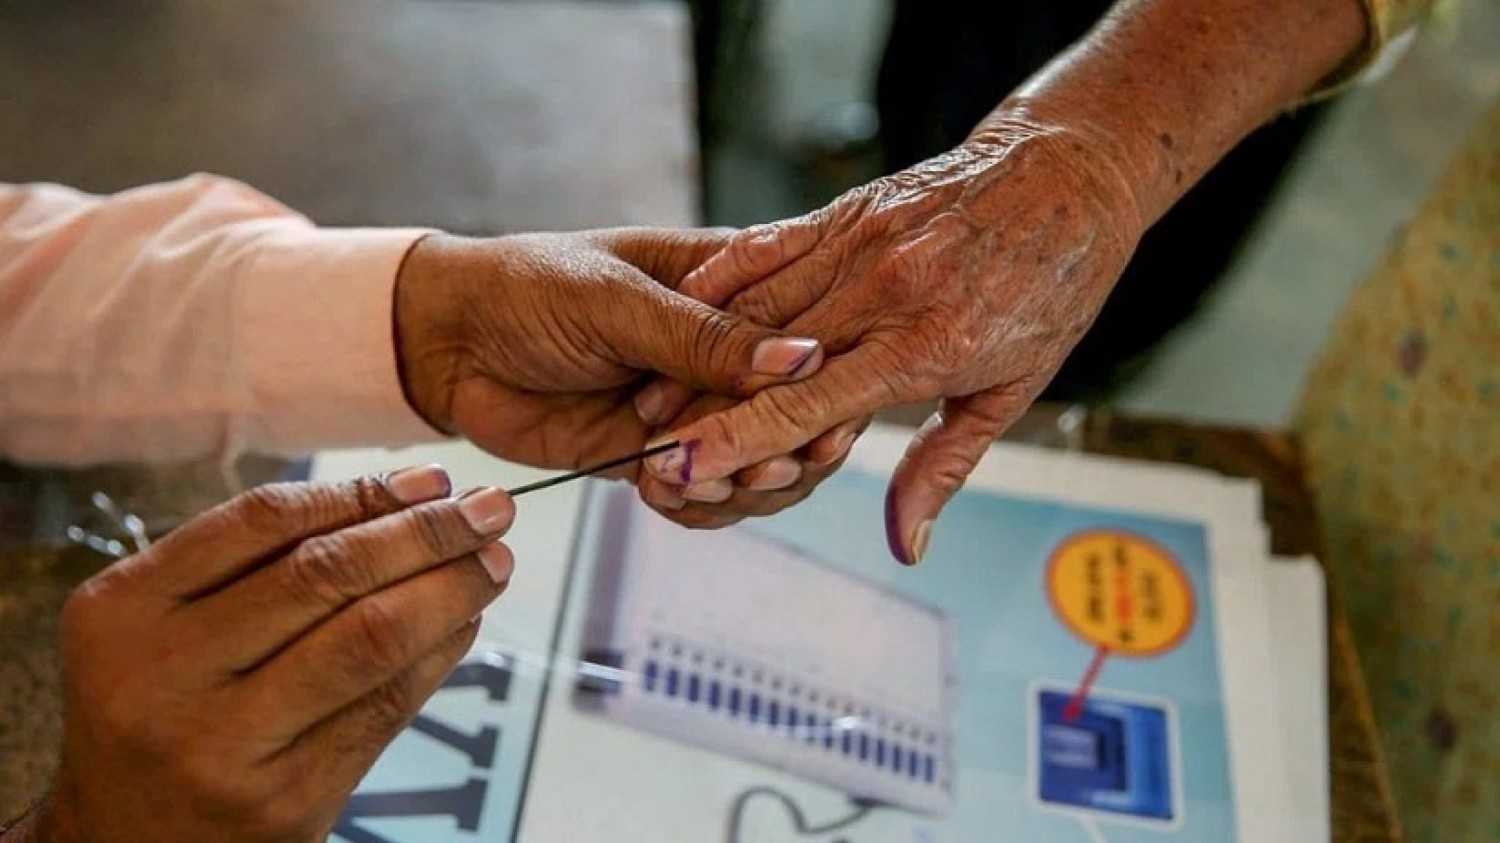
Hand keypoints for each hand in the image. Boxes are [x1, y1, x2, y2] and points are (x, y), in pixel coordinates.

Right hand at [20, 466, 513, 842]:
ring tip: (493, 563)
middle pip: (327, 574)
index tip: (432, 480)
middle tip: (489, 511)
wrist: (130, 841)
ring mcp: (226, 744)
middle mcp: (165, 675)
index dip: (362, 493)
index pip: (264, 521)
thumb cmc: (162, 710)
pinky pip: (385, 707)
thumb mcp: (166, 626)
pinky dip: (438, 655)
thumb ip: (258, 564)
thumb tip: (411, 501)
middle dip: (426, 533)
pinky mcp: (286, 800)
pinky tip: (464, 625)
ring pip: (369, 638)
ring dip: (449, 591)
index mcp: (123, 609)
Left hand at [394, 229, 823, 477]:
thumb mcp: (616, 299)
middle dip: (788, 445)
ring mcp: (694, 406)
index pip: (809, 333)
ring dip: (744, 483)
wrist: (445, 342)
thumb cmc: (527, 287)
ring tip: (709, 484)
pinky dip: (697, 505)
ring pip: (758, 460)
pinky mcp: (657, 455)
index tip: (823, 419)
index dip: (825, 382)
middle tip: (768, 467)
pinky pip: (704, 493)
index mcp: (733, 285)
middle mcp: (724, 349)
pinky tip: (665, 494)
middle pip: (797, 411)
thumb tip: (802, 359)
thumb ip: (703, 337)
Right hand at [637, 116, 1143, 560]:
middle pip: (763, 362)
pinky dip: (719, 281)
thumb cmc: (1050, 289)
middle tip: (643, 451)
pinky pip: (766, 247)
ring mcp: (859, 244)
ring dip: (694, 355)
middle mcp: (881, 293)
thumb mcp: (1012, 390)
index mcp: (923, 347)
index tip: (681, 472)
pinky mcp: (846, 210)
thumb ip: (942, 467)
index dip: (737, 442)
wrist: (1069, 174)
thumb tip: (905, 544)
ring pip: (753, 306)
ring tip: (647, 398)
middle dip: (697, 411)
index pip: (807, 407)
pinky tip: (681, 309)